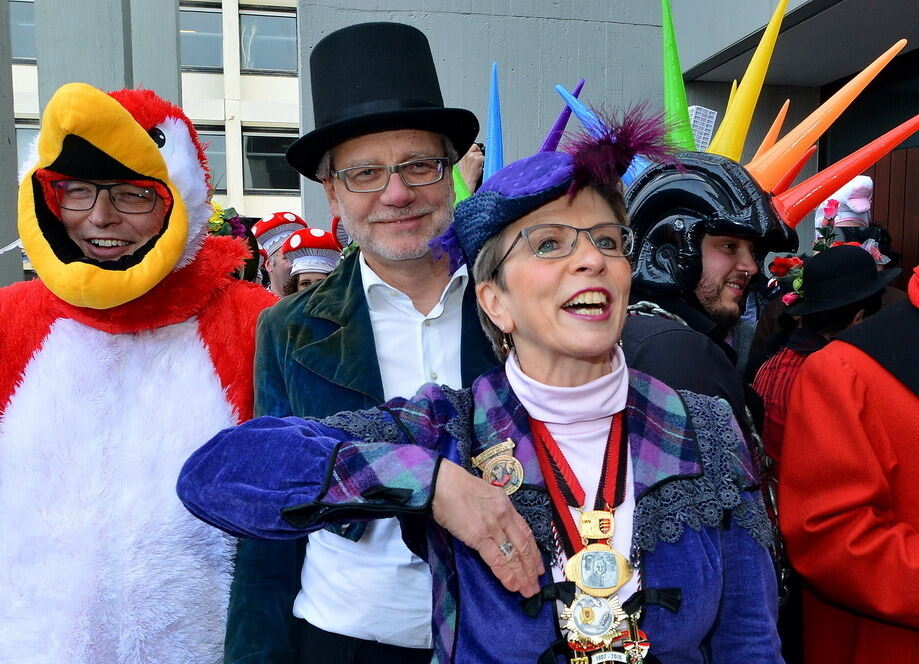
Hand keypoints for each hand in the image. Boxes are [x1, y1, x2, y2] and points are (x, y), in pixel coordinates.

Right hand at [432, 459, 543, 596]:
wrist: (443, 482)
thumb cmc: (457, 487)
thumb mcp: (485, 494)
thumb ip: (495, 510)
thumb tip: (497, 526)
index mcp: (506, 505)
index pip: (526, 532)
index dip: (534, 551)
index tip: (539, 566)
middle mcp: (504, 516)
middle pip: (524, 546)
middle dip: (532, 568)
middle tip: (537, 584)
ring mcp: (493, 527)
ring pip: (514, 555)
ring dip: (523, 575)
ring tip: (529, 591)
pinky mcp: (479, 536)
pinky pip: (496, 560)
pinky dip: (506, 574)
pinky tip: (512, 586)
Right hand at [457, 143, 484, 192]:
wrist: (466, 182)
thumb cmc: (465, 176)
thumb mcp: (463, 164)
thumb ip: (467, 157)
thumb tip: (473, 153)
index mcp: (462, 155)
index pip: (471, 145)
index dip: (475, 149)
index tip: (476, 153)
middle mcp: (466, 154)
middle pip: (476, 147)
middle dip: (478, 153)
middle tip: (477, 161)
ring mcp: (472, 156)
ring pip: (480, 153)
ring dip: (480, 159)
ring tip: (477, 166)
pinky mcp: (478, 160)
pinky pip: (483, 158)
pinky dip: (483, 162)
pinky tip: (479, 167)